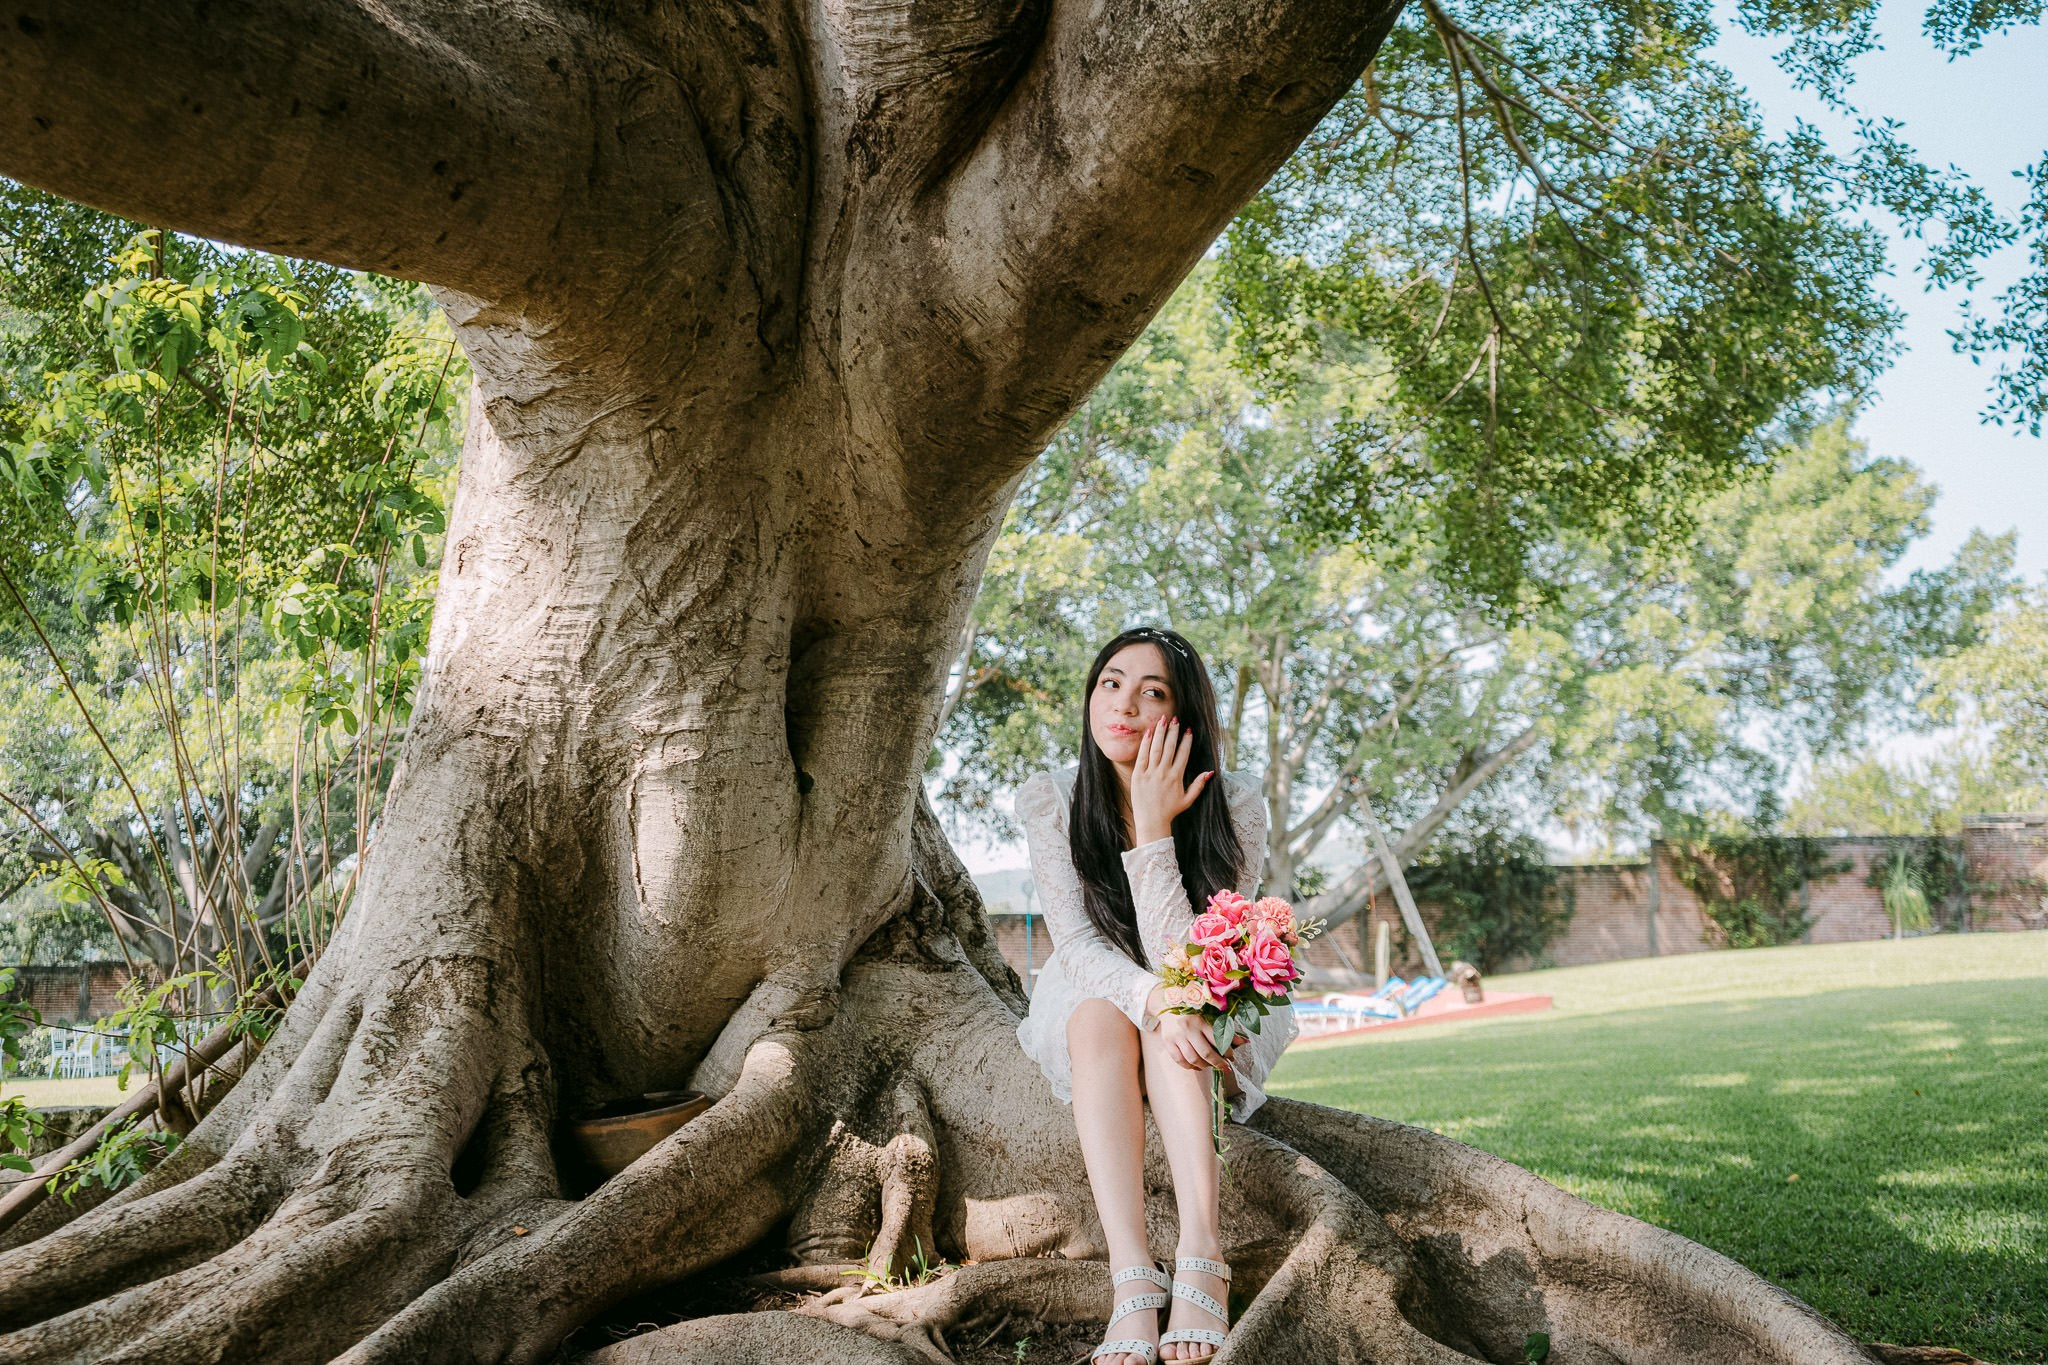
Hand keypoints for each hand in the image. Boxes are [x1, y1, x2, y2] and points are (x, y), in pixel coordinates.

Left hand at [1127, 717, 1210, 844]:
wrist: (1151, 821)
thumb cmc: (1170, 811)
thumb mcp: (1188, 799)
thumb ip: (1199, 785)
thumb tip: (1210, 772)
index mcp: (1177, 777)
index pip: (1183, 754)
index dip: (1186, 740)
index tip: (1188, 729)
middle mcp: (1164, 773)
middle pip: (1170, 747)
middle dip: (1173, 732)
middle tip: (1176, 719)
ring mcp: (1150, 773)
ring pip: (1156, 748)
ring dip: (1160, 732)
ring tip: (1163, 720)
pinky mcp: (1138, 775)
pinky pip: (1142, 756)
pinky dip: (1146, 743)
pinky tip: (1149, 732)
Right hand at [1153, 1007, 1231, 1071]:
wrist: (1167, 1003)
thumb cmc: (1192, 1009)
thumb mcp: (1208, 1015)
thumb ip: (1223, 1028)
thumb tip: (1243, 1041)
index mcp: (1200, 1020)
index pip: (1217, 1040)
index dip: (1227, 1051)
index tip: (1232, 1057)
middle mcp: (1188, 1028)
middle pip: (1205, 1053)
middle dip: (1218, 1063)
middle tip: (1226, 1068)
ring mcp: (1176, 1036)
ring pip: (1192, 1059)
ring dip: (1205, 1066)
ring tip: (1211, 1066)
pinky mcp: (1167, 1042)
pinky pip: (1179, 1060)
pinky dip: (1190, 1066)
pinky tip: (1197, 1066)